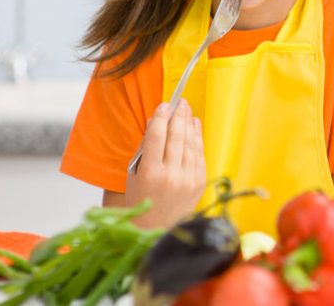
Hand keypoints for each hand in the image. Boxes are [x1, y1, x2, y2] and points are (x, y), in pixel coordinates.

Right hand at [126, 98, 205, 228]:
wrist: (156, 230)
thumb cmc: (141, 200)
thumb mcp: (134, 176)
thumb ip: (146, 150)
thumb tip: (157, 123)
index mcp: (150, 174)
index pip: (156, 137)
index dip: (160, 118)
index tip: (163, 105)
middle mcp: (171, 176)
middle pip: (176, 137)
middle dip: (178, 116)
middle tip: (179, 102)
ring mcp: (187, 180)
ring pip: (189, 144)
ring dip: (188, 124)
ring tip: (187, 110)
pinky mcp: (199, 183)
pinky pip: (199, 154)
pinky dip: (197, 138)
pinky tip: (195, 126)